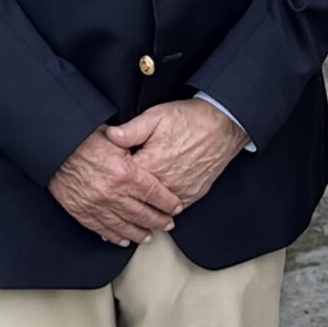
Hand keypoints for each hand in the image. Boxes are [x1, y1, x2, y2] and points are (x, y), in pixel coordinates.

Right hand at [49, 129, 181, 246]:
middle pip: (143, 214)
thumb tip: (153, 157)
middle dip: (159, 221)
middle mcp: (113, 193)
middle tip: (168, 225)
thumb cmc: (85, 138)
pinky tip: (123, 240)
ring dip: (139, 232)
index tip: (176, 207)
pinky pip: (102, 229)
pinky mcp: (82, 212)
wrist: (55, 147)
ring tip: (148, 236)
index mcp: (126, 174)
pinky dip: (114, 236)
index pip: (154, 193)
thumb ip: (137, 153)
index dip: (168, 202)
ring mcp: (97, 205)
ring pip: (124, 226)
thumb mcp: (117, 138)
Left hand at [106, 98, 247, 211]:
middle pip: (136, 200)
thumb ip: (131, 129)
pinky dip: (162, 209)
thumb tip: (109, 136)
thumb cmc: (190, 119)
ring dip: (142, 210)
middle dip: (123, 199)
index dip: (111, 178)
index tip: (103, 177)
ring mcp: (180, 191)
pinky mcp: (192, 194)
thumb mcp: (156, 116)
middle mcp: (165, 182)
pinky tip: (154, 206)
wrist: (224, 125)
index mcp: (151, 164)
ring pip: (154, 210)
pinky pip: (173, 209)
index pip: (123, 180)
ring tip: (128, 208)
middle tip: (110, 199)